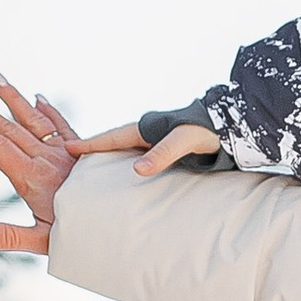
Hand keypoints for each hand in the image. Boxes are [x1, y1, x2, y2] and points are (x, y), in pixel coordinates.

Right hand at [0, 75, 80, 256]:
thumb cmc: (84, 236)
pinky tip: (37, 97)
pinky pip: (63, 126)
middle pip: (9, 128)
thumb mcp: (44, 242)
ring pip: (34, 119)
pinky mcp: (84, 151)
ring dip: (12, 98)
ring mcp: (66, 152)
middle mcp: (49, 159)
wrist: (124, 224)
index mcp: (34, 178)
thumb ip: (9, 237)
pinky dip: (49, 110)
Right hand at [69, 116, 220, 175]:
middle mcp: (149, 133)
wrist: (231, 126)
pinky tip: (128, 174)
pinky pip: (142, 157)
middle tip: (73, 159)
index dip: (90, 145)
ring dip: (111, 157)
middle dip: (95, 150)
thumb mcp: (184, 142)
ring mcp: (157, 141)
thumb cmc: (208, 131)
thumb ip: (163, 155)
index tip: (68, 148)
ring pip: (127, 150)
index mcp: (147, 128)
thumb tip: (137, 170)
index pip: (111, 138)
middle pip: (115, 143)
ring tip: (94, 169)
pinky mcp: (169, 151)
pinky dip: (129, 163)